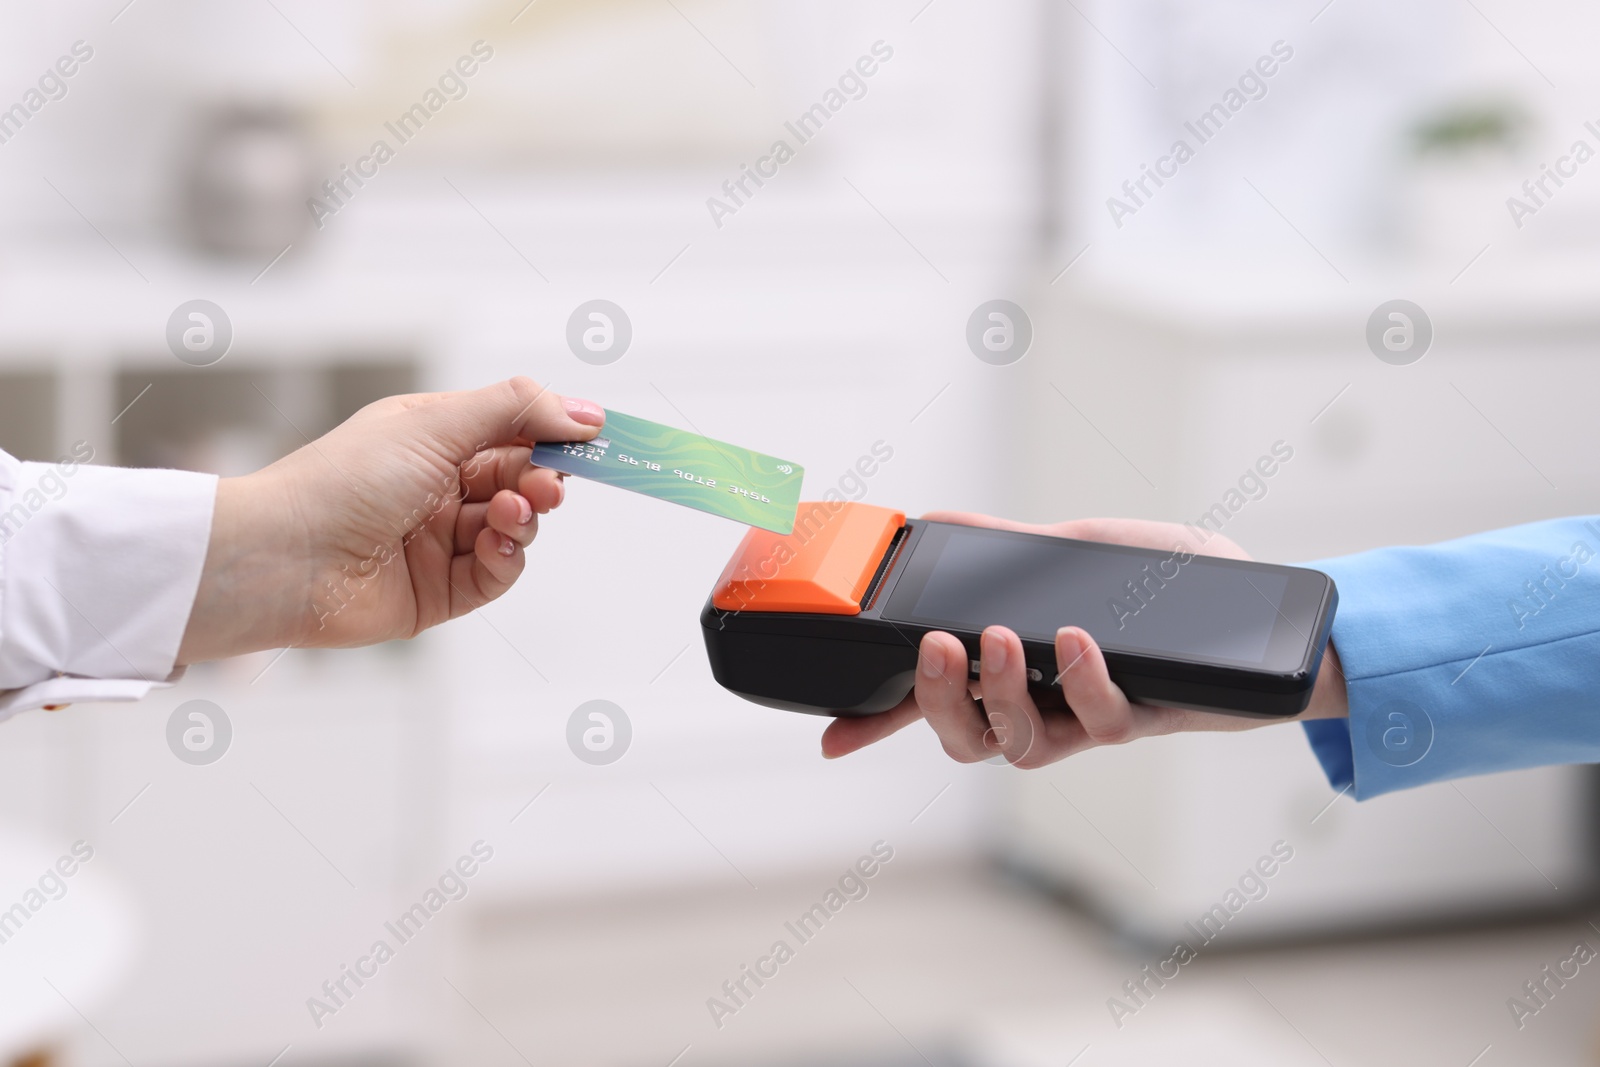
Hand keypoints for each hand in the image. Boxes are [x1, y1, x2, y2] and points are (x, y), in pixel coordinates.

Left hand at [177, 377, 602, 662]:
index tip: (596, 437)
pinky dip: (508, 558)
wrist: (286, 558)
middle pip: (520, 481)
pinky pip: (497, 572)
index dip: (554, 433)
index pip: (512, 430)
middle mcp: (438, 488)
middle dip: (543, 479)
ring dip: (523, 517)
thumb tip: (582, 412)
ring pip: (515, 528)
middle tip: (552, 483)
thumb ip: (516, 410)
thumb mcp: (435, 422)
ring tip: (509, 513)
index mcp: (432, 438)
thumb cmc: (343, 479)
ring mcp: (439, 541)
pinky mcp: (440, 592)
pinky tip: (495, 543)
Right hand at [820, 512, 1347, 766]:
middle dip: (936, 700)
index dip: (880, 722)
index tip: (831, 740)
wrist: (1267, 616)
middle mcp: (1046, 704)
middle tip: (937, 646)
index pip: (935, 701)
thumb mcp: (1076, 551)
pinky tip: (1077, 640)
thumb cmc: (1170, 586)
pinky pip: (1098, 720)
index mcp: (1017, 669)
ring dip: (1001, 694)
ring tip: (1001, 639)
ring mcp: (1089, 718)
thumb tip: (939, 522)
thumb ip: (1009, 549)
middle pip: (965, 739)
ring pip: (1018, 745)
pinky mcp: (1142, 717)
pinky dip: (1081, 681)